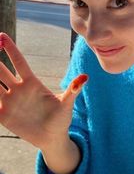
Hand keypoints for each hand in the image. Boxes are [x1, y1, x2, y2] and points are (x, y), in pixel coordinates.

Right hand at [0, 33, 87, 149]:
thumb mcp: (66, 105)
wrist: (52, 138)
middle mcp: (18, 89)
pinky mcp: (4, 115)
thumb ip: (73, 90)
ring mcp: (9, 101)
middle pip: (1, 71)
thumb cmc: (61, 119)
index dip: (10, 49)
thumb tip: (85, 77)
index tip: (1, 35)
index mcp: (31, 83)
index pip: (18, 62)